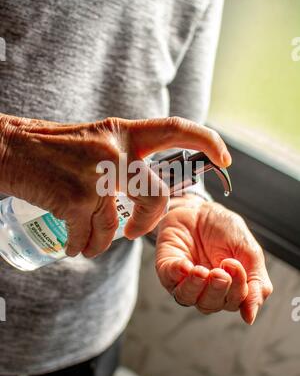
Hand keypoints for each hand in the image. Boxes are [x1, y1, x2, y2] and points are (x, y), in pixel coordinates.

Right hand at [0, 114, 230, 257]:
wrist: (6, 148)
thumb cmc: (48, 148)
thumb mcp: (92, 140)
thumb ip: (119, 156)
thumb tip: (135, 191)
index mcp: (121, 132)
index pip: (174, 128)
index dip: (206, 140)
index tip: (225, 158)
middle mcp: (114, 150)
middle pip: (157, 196)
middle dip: (148, 223)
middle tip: (134, 234)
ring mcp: (96, 175)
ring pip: (115, 226)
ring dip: (101, 243)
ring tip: (88, 244)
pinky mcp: (75, 199)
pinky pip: (89, 237)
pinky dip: (81, 247)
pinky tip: (72, 245)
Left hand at [155, 196, 272, 324]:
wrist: (203, 208)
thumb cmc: (226, 231)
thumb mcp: (249, 253)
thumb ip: (256, 283)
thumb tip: (250, 317)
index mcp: (227, 288)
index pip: (232, 302)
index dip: (236, 289)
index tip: (235, 265)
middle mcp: (204, 289)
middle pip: (209, 304)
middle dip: (216, 289)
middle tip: (220, 271)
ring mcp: (183, 280)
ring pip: (186, 298)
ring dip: (195, 287)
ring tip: (201, 271)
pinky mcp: (166, 267)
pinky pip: (168, 278)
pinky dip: (176, 274)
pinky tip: (185, 265)